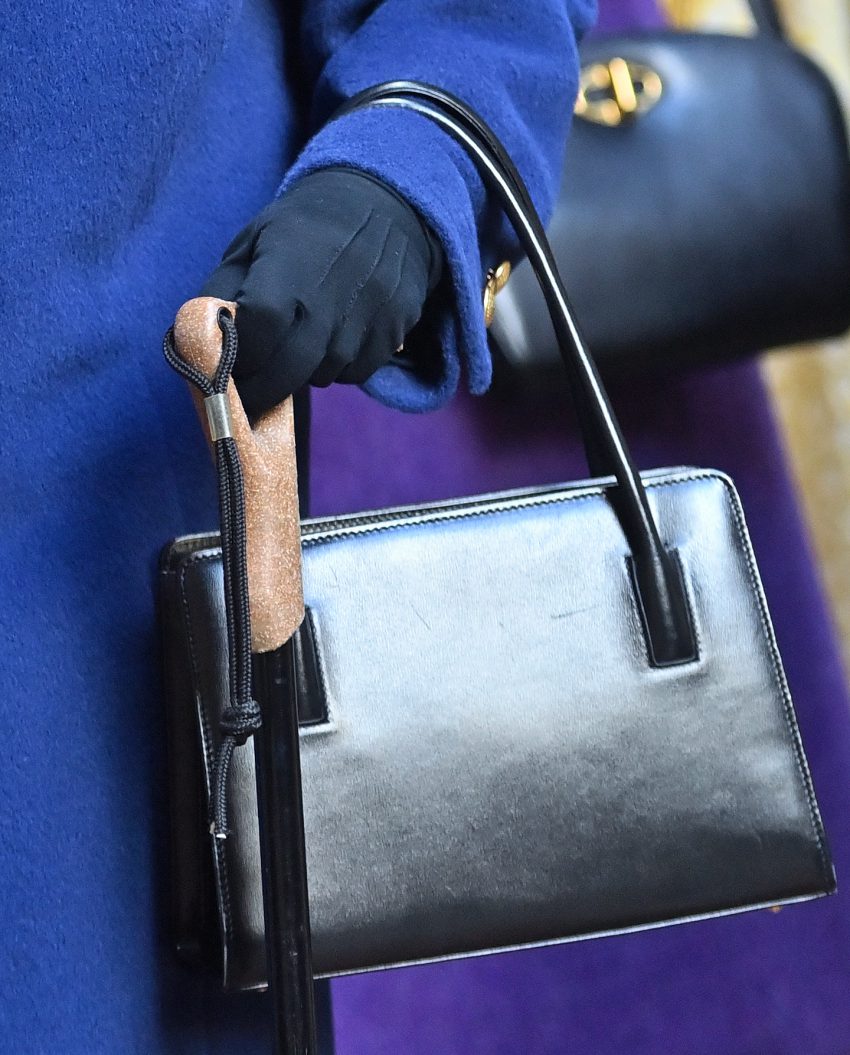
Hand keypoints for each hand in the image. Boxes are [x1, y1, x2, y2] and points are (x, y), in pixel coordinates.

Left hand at [202, 166, 443, 417]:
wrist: (386, 206)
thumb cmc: (305, 228)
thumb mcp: (255, 241)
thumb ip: (223, 291)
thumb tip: (198, 343)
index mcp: (292, 264)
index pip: (260, 329)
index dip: (239, 358)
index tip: (226, 370)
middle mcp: (334, 294)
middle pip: (290, 370)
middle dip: (262, 389)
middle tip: (247, 392)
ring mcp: (370, 315)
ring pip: (323, 376)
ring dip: (303, 373)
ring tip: (299, 343)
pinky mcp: (395, 330)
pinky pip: (356, 373)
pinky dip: (337, 368)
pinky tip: (333, 338)